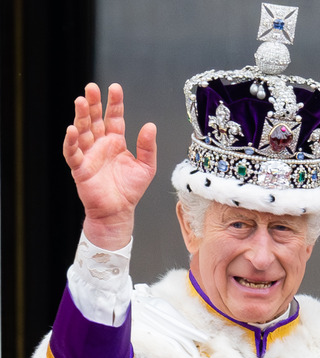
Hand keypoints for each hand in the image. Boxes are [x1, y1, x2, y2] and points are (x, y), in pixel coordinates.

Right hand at [62, 83, 156, 248]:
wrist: (118, 211)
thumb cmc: (130, 190)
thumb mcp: (146, 167)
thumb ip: (147, 147)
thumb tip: (150, 125)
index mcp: (116, 142)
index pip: (114, 117)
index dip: (114, 103)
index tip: (114, 88)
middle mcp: (101, 145)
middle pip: (94, 119)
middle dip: (93, 103)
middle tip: (91, 87)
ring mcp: (89, 155)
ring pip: (82, 131)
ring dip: (80, 116)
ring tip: (80, 101)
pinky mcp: (80, 168)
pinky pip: (73, 153)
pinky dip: (71, 141)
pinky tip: (72, 129)